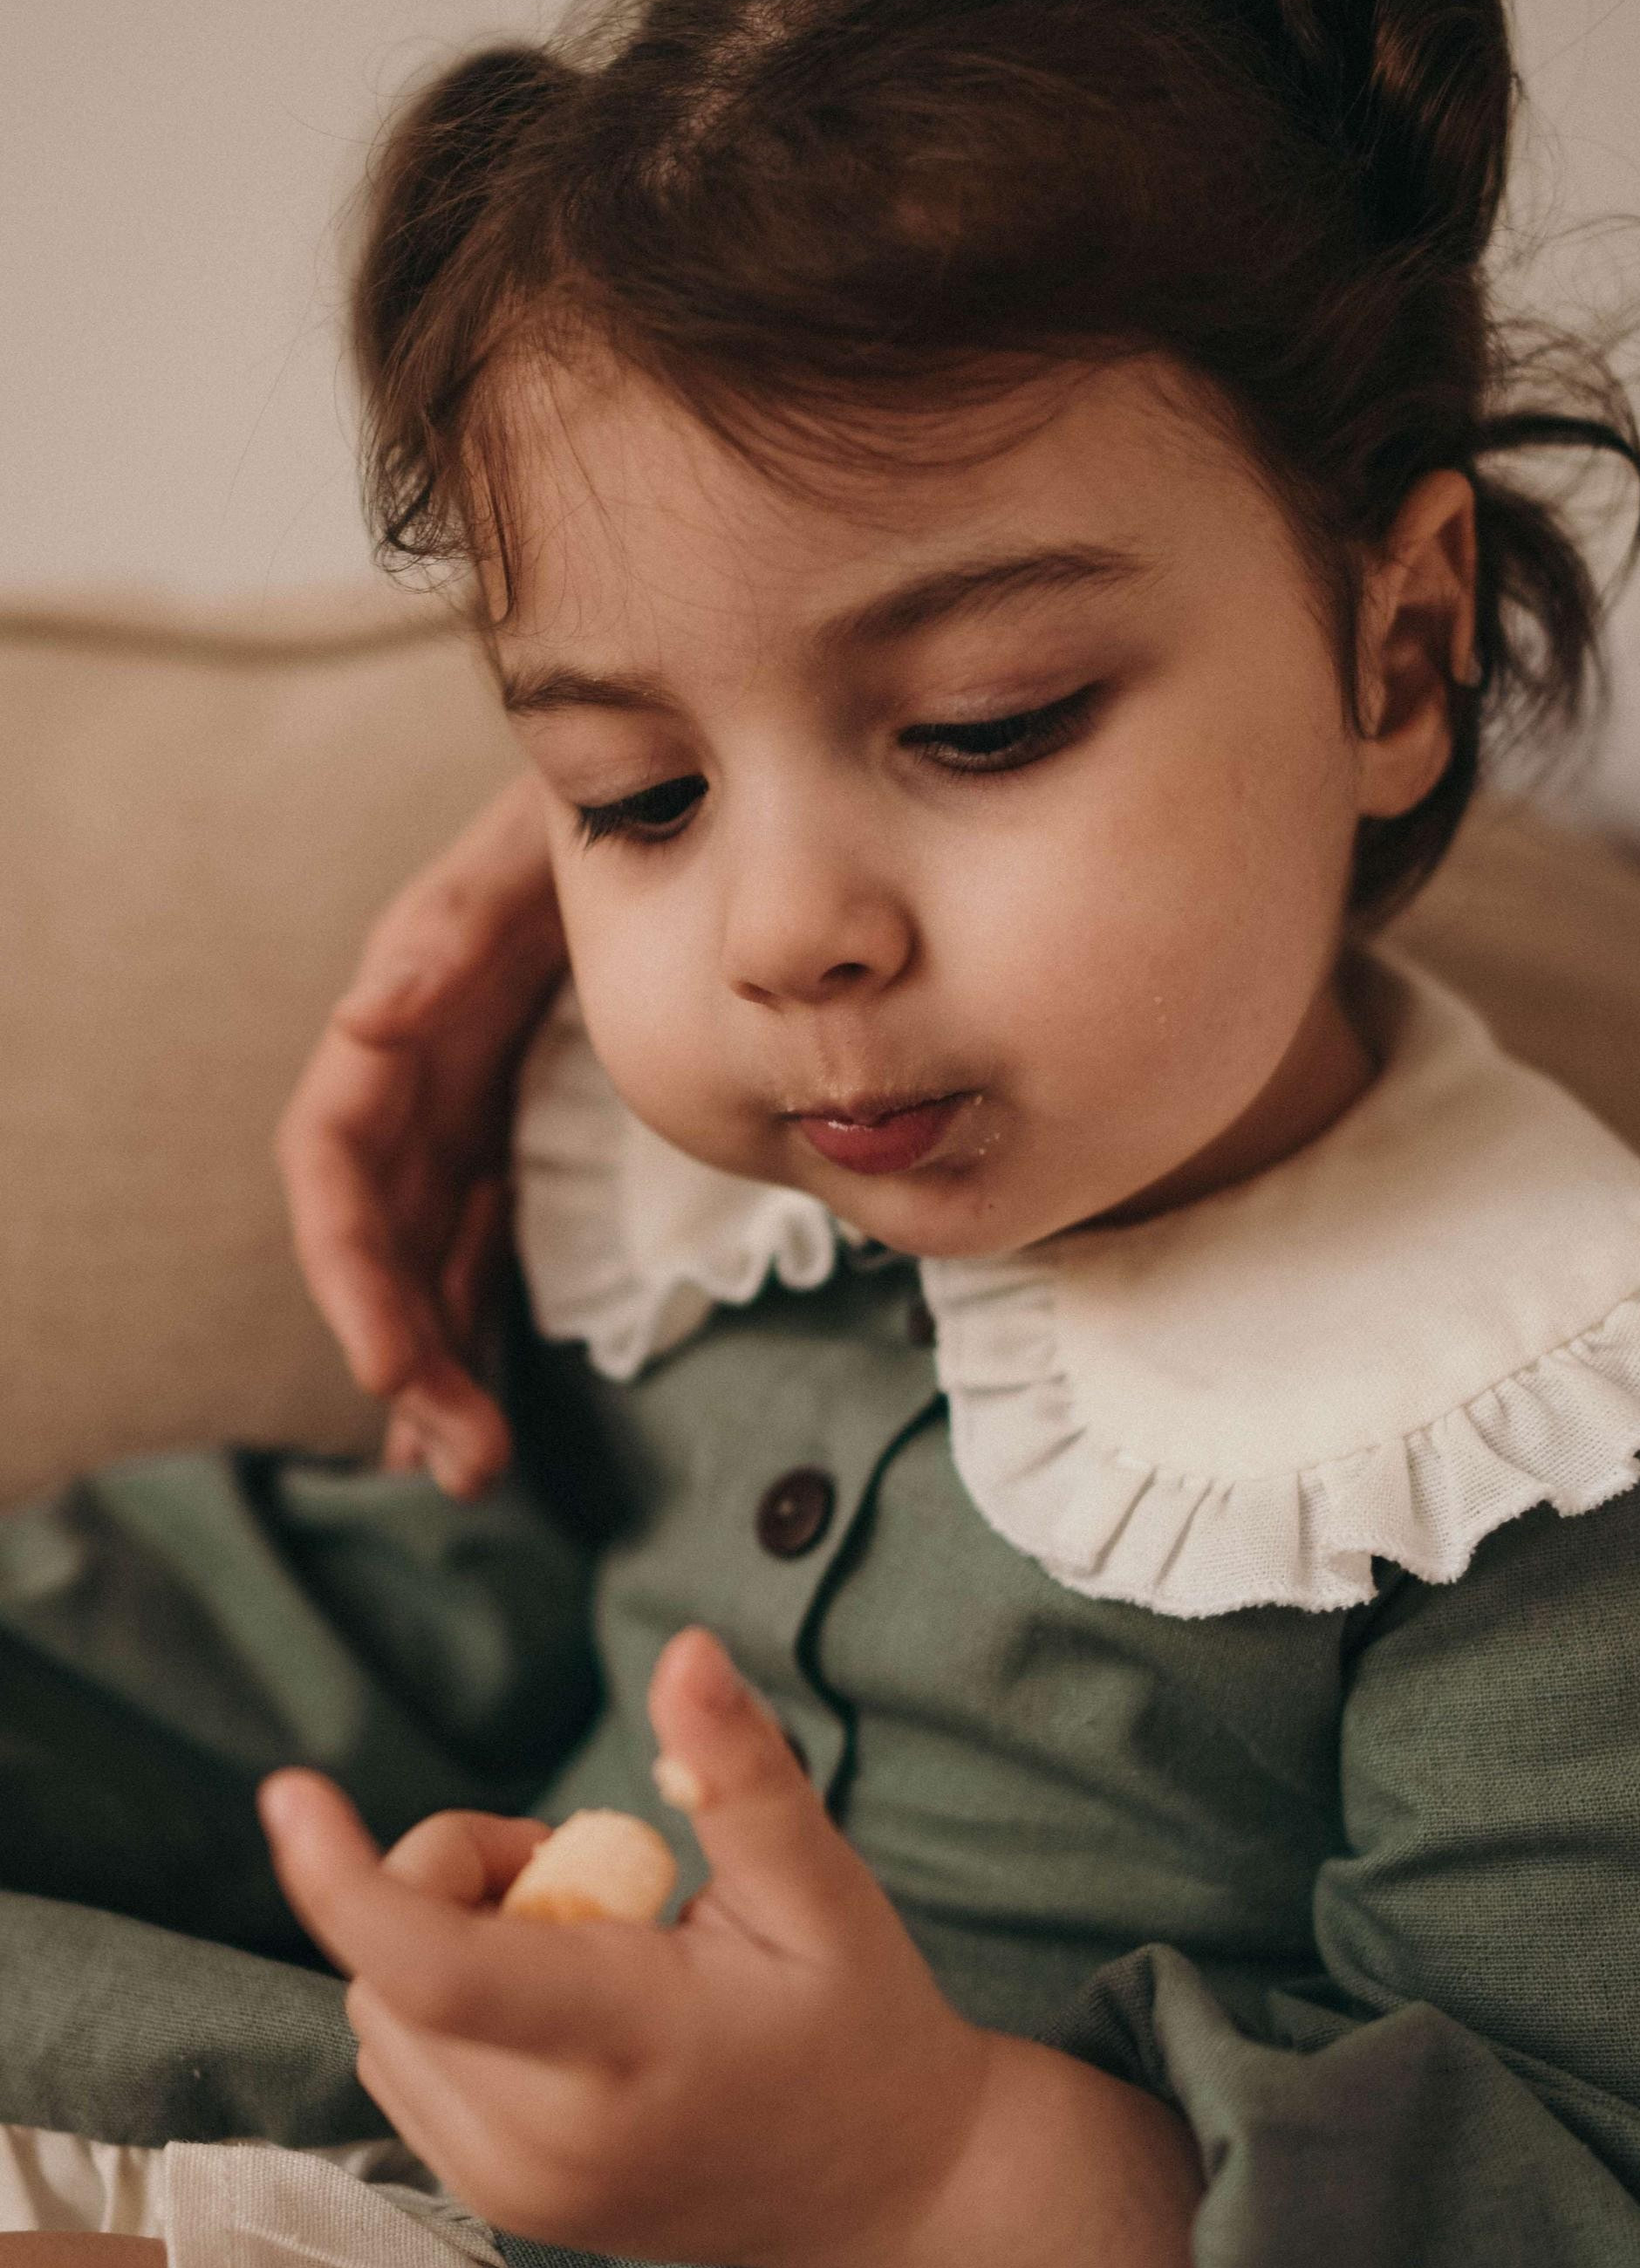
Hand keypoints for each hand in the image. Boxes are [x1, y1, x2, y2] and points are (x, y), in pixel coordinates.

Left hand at [259, 1628, 996, 2267]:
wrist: (887, 2186)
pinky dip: (442, 2003)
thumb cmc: (859, 2019)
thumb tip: (685, 1649)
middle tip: (584, 1869)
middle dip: (453, 1878)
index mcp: (625, 2049)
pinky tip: (555, 1994)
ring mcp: (513, 2190)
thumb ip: (741, 1768)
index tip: (290, 1790)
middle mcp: (543, 2142)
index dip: (346, 1878)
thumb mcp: (820, 1882)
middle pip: (392, 1971)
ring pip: (380, 2018)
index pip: (435, 1972)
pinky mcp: (498, 2205)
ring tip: (583, 1936)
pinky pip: (402, 2067)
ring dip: (440, 1942)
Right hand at [275, 775, 567, 1497]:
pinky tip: (492, 1404)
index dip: (350, 1275)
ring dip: (440, 1367)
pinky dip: (476, 1326)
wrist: (676, 798)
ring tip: (475, 1470)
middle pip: (376, 1243)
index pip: (334, 1169)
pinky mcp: (510, 1131)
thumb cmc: (597, 814)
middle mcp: (413, 1080)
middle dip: (407, 1357)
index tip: (387, 1369)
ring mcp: (460, 1113)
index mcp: (398, 1023)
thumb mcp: (524, 849)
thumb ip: (449, 928)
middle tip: (465, 1466)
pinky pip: (476, 1246)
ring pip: (424, 1263)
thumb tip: (367, 1019)